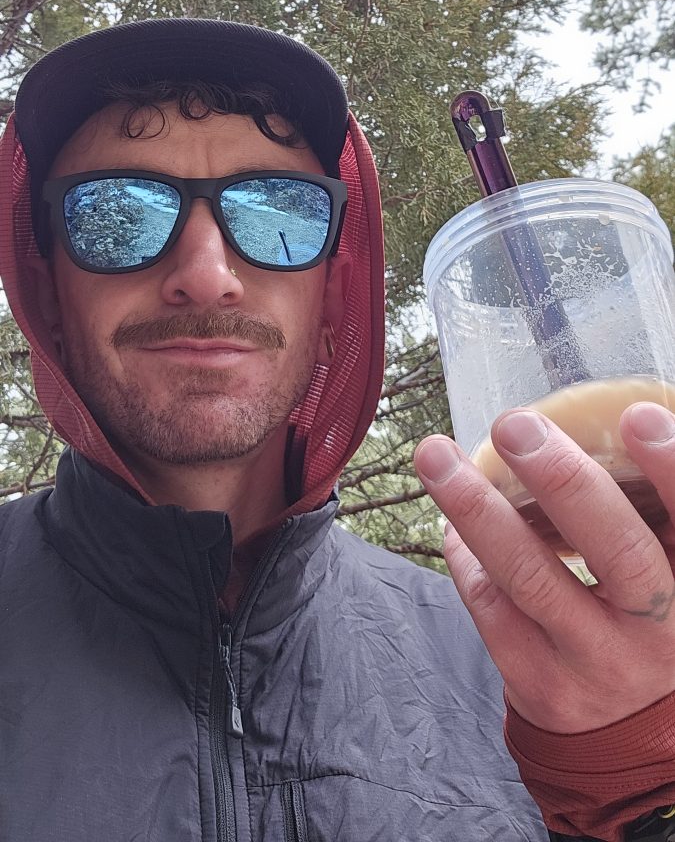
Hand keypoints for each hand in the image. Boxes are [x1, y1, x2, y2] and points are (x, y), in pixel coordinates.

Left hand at [414, 402, 674, 733]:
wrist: (633, 749)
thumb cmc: (652, 631)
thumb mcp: (669, 576)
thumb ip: (652, 520)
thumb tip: (619, 419)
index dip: (671, 471)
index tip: (638, 416)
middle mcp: (655, 632)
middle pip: (616, 552)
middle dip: (563, 481)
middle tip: (517, 426)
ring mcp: (593, 662)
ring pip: (530, 579)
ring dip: (477, 509)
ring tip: (437, 454)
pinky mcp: (539, 683)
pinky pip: (491, 607)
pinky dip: (465, 555)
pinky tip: (451, 518)